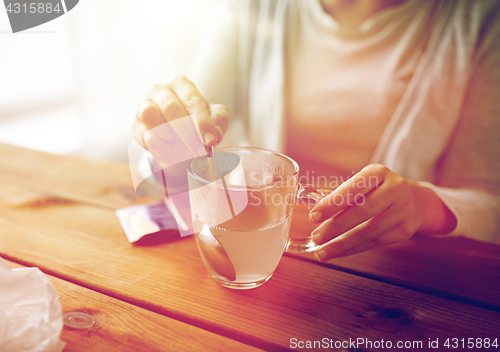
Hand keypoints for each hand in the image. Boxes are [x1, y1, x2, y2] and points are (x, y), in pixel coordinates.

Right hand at [133, 75, 229, 148]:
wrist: (180, 139)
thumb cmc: (198, 122)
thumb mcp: (215, 118)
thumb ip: (219, 121)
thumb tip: (214, 134)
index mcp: (181, 84)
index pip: (192, 101)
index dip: (202, 122)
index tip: (209, 140)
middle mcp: (160, 90)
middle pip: (171, 108)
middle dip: (187, 133)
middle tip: (199, 151)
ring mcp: (144, 106)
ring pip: (150, 115)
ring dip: (168, 135)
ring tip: (182, 148)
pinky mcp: (136, 125)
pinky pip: (143, 134)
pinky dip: (157, 146)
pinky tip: (169, 151)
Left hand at [309, 164, 455, 260]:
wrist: (415, 202)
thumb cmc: (378, 191)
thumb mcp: (362, 183)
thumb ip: (340, 194)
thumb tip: (315, 206)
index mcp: (379, 173)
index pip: (353, 188)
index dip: (332, 203)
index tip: (313, 216)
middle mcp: (394, 189)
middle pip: (363, 211)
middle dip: (336, 226)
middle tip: (316, 237)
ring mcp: (403, 210)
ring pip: (369, 231)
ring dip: (342, 244)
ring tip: (322, 251)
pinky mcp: (405, 230)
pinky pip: (374, 243)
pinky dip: (352, 249)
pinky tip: (337, 252)